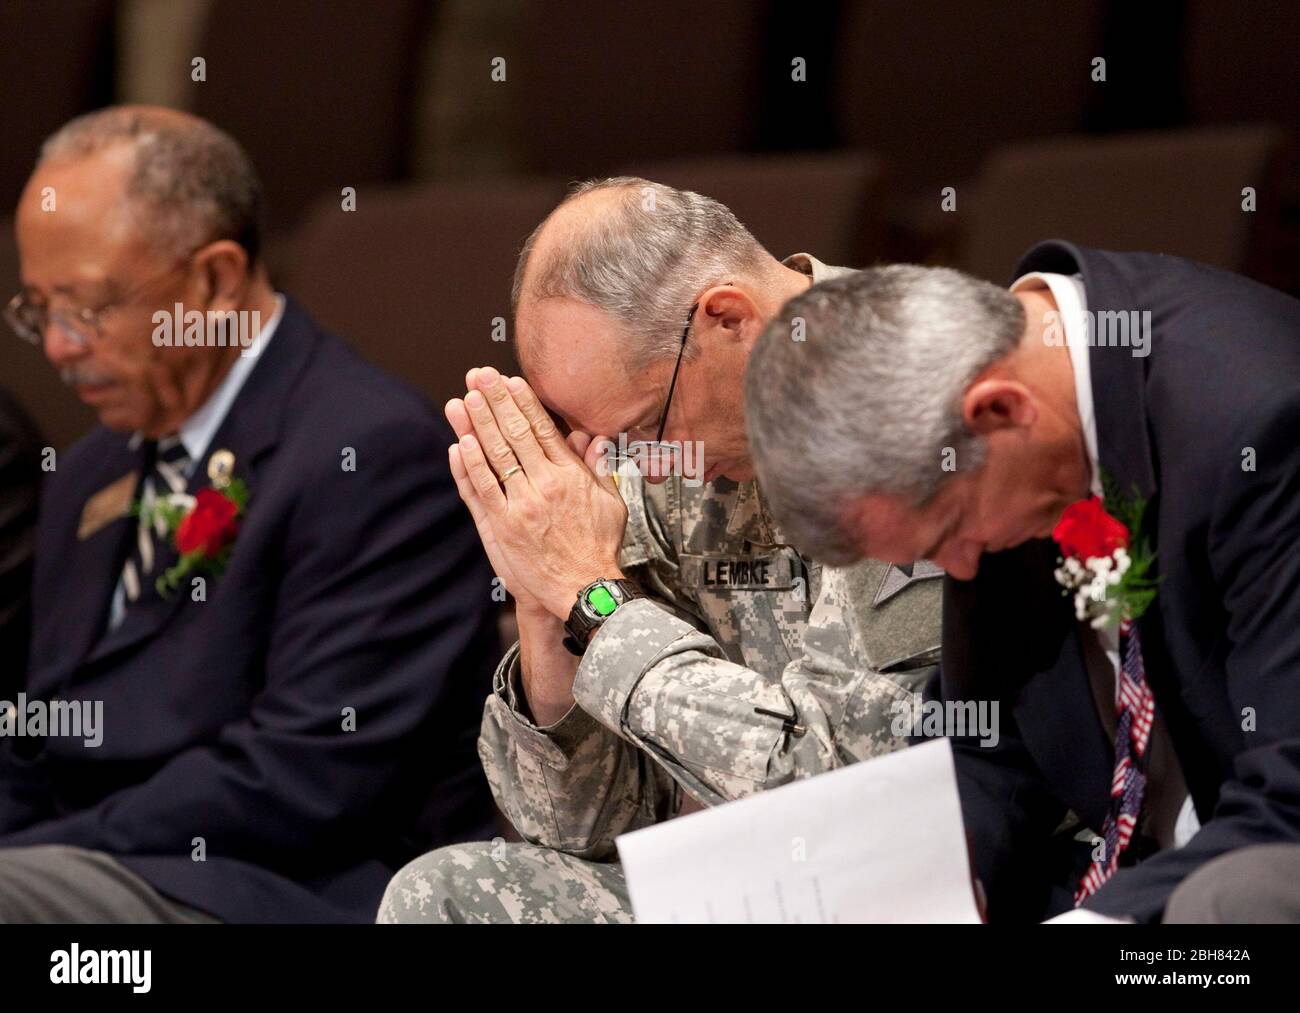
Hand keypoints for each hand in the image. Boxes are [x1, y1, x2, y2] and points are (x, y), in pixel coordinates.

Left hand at [444, 366, 627, 619]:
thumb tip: (590, 438)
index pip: (542, 430)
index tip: (509, 381)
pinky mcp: (502, 528)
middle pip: (514, 436)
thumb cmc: (599, 548)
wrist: (584, 590)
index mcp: (570, 478)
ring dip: (476, 426)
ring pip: (494, 458)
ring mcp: (520, 507)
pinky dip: (469, 466)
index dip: (523, 403)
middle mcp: (544, 487)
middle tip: (479, 377)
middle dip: (495, 403)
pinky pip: (481, 491)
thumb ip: (597, 468)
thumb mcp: (611, 504)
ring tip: (463, 400)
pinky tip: (460, 444)